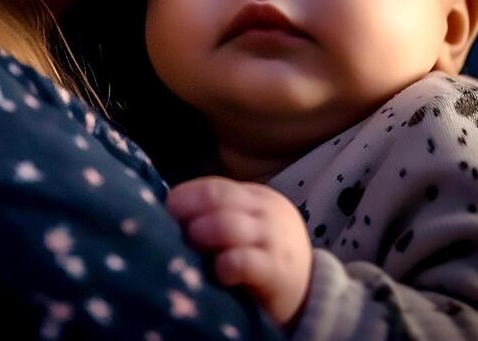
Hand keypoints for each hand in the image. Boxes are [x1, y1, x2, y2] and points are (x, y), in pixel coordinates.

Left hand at [166, 176, 312, 326]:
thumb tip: (171, 213)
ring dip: (202, 234)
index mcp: (255, 197)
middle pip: (218, 197)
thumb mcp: (248, 227)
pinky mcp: (277, 271)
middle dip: (189, 211)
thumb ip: (220, 215)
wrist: (311, 293)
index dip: (186, 197)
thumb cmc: (266, 257)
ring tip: (192, 248)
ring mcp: (272, 239)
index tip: (166, 213)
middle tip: (171, 230)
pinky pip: (245, 261)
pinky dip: (225, 265)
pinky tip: (219, 273)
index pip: (214, 186)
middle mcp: (265, 211)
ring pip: (228, 225)